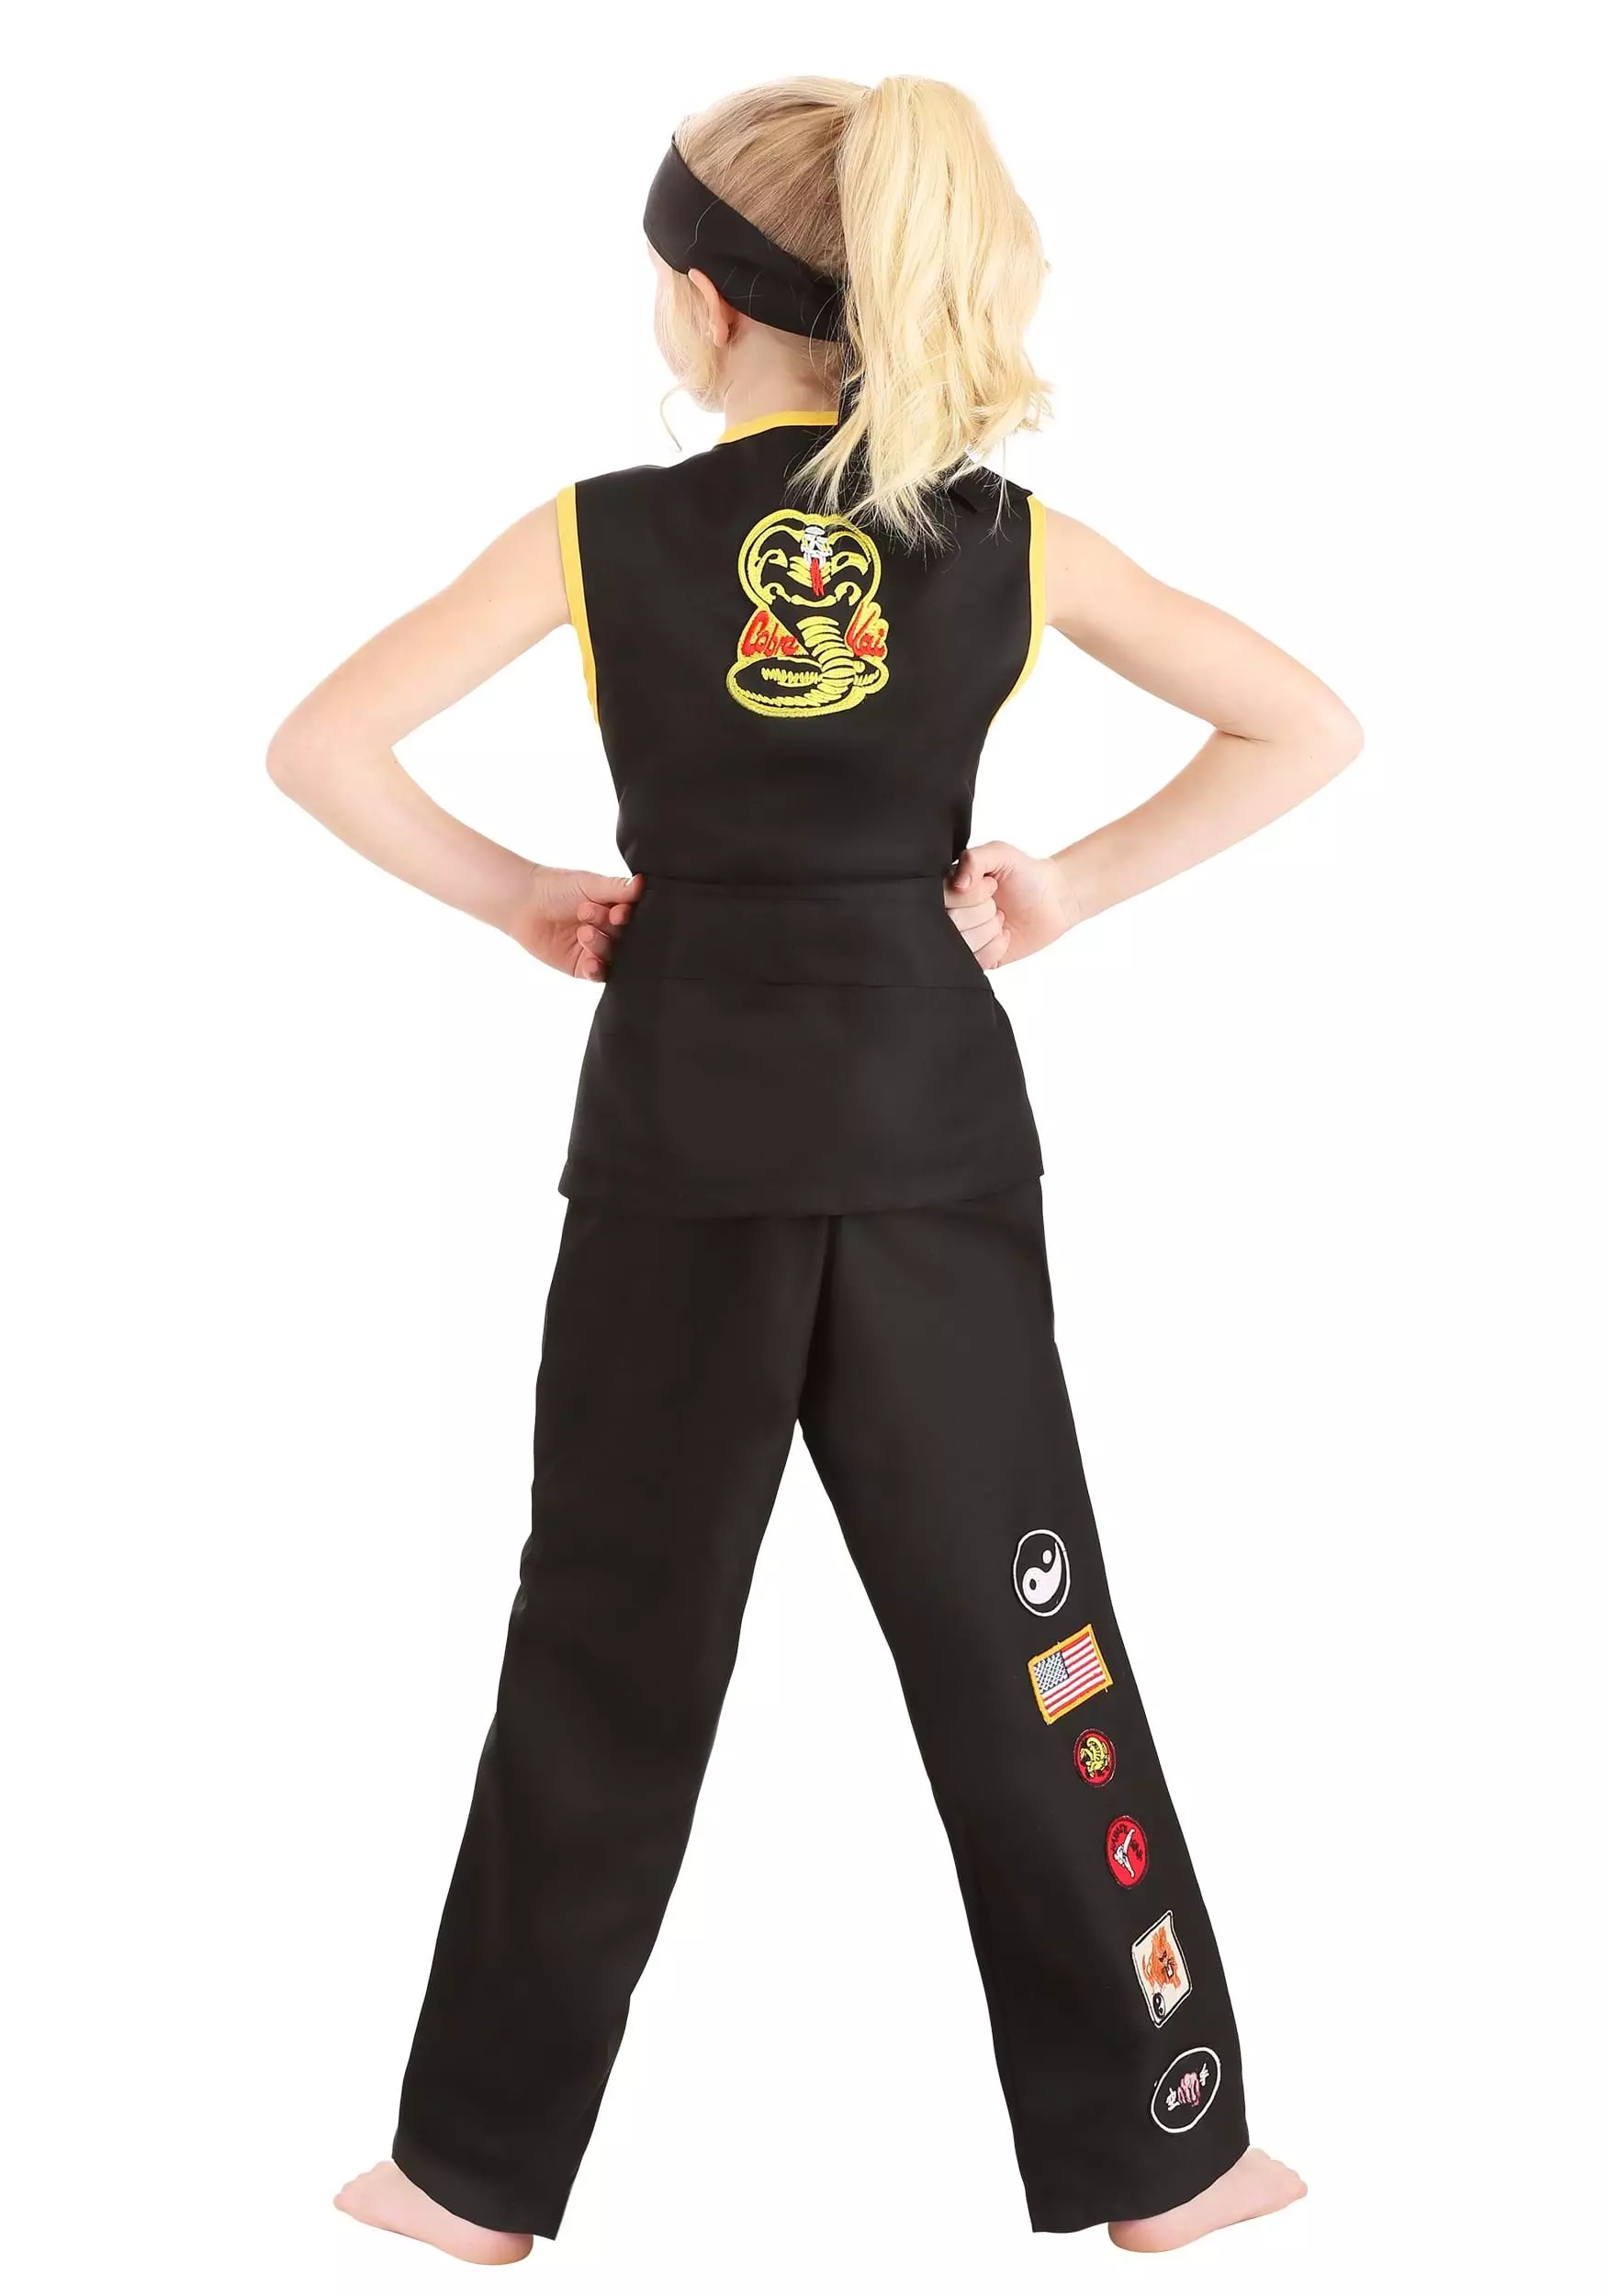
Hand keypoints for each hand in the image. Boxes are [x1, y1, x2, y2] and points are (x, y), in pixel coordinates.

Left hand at [504, 865, 643, 981]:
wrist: (523, 903)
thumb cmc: (556, 888)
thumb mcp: (589, 884)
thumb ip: (616, 887)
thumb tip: (643, 883)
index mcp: (616, 908)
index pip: (633, 917)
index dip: (626, 917)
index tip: (618, 912)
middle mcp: (610, 931)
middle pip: (624, 937)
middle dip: (607, 927)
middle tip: (586, 912)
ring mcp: (598, 950)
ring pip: (613, 956)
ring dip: (601, 946)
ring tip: (583, 933)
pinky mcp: (583, 966)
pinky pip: (598, 974)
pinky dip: (597, 970)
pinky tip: (591, 963)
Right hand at [944, 842, 1078, 969]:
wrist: (1053, 899)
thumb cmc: (1025, 874)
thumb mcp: (1000, 853)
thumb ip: (974, 859)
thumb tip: (958, 884)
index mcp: (949, 887)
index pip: (943, 899)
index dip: (972, 895)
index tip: (991, 885)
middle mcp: (951, 913)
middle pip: (952, 923)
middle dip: (984, 912)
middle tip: (997, 903)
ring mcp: (962, 938)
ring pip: (963, 944)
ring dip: (990, 930)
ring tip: (1000, 918)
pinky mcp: (977, 958)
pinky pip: (976, 961)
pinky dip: (996, 947)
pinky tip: (1004, 934)